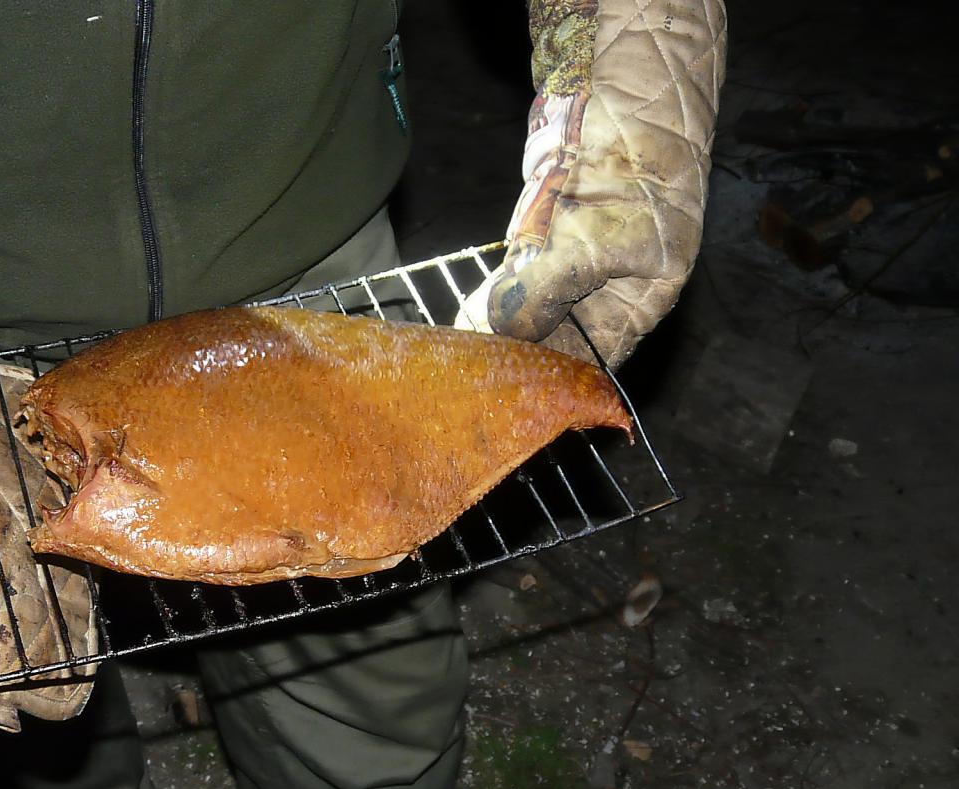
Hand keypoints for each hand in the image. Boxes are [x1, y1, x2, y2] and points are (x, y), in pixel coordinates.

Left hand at [456, 0, 725, 366]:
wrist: (627, 84)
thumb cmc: (636, 162)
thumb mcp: (598, 238)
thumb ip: (548, 289)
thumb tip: (502, 331)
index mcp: (640, 300)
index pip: (594, 361)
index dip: (553, 381)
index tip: (507, 393)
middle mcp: (609, 289)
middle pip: (559, 340)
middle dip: (518, 357)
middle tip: (471, 376)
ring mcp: (576, 261)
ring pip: (532, 310)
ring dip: (499, 328)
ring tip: (460, 353)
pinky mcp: (547, 235)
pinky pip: (518, 276)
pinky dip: (494, 293)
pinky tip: (464, 312)